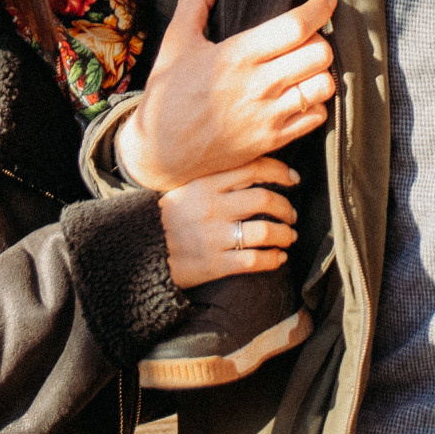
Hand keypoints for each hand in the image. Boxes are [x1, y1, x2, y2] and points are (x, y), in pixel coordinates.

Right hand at [118, 0, 337, 192]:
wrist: (161, 151)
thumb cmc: (168, 95)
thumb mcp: (175, 42)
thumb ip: (194, 4)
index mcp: (238, 55)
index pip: (295, 26)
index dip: (319, 9)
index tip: (327, 2)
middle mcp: (259, 85)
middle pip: (320, 54)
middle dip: (320, 40)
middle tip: (309, 38)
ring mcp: (269, 115)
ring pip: (324, 86)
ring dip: (321, 72)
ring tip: (307, 68)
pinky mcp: (273, 140)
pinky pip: (316, 117)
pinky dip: (315, 103)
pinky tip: (300, 96)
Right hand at [159, 160, 298, 289]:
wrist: (141, 249)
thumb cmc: (168, 216)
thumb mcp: (187, 187)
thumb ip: (217, 178)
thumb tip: (256, 170)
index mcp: (206, 184)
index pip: (253, 168)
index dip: (279, 172)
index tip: (293, 179)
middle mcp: (213, 208)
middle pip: (265, 199)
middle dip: (286, 207)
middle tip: (292, 213)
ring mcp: (215, 237)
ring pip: (265, 231)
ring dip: (285, 234)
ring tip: (289, 236)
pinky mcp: (215, 264)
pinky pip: (254, 261)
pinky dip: (273, 259)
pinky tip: (278, 258)